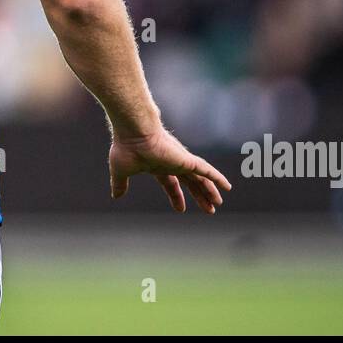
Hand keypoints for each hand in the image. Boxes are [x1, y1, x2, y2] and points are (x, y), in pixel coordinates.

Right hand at [109, 126, 231, 213]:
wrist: (133, 133)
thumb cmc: (126, 149)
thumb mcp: (121, 172)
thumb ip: (120, 184)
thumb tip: (115, 196)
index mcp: (158, 166)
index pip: (171, 183)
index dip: (176, 196)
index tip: (181, 209)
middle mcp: (172, 163)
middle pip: (190, 182)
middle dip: (199, 195)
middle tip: (208, 209)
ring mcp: (181, 161)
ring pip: (201, 178)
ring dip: (209, 191)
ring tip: (217, 204)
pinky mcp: (187, 160)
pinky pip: (207, 171)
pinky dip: (217, 178)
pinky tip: (227, 187)